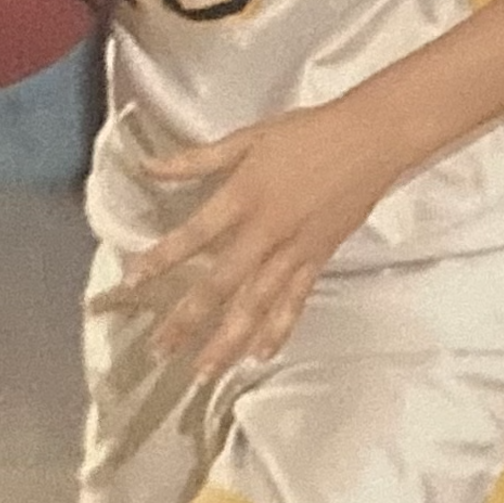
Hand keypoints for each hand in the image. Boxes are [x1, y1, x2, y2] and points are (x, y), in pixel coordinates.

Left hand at [94, 93, 404, 380]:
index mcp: (244, 196)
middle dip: (188, 320)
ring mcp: (294, 251)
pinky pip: (294, 302)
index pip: (193, 234)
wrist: (371, 140)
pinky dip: (277, 329)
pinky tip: (259, 354)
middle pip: (221, 284)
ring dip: (228, 339)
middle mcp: (267, 232)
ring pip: (256, 304)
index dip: (161, 259)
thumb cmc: (309, 133)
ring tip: (204, 369)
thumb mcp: (247, 138)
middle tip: (161, 348)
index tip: (132, 281)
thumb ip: (195, 159)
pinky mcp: (317, 260)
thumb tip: (150, 166)